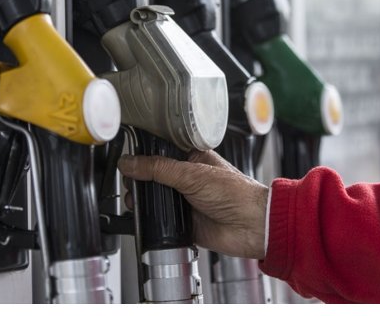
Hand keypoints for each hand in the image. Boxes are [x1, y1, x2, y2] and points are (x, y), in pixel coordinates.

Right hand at [117, 150, 267, 259]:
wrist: (253, 226)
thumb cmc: (237, 193)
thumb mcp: (192, 174)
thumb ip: (158, 169)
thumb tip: (129, 163)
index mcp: (193, 159)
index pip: (161, 152)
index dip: (144, 154)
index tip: (126, 157)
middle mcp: (187, 179)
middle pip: (153, 177)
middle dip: (139, 179)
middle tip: (129, 181)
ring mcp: (185, 202)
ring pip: (154, 199)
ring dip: (142, 200)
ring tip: (133, 199)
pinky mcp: (183, 223)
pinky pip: (160, 221)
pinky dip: (150, 220)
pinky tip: (143, 216)